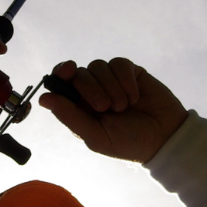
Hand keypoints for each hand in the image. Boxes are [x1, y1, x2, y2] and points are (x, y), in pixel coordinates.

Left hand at [38, 59, 187, 162]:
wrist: (163, 138)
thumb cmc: (127, 143)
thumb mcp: (95, 136)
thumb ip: (69, 116)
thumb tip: (43, 99)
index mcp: (79, 108)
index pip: (61, 83)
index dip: (61, 73)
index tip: (68, 71)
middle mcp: (92, 91)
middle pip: (79, 73)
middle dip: (91, 89)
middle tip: (105, 108)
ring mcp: (111, 81)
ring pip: (99, 66)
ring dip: (110, 87)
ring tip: (124, 107)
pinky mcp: (130, 73)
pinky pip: (119, 64)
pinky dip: (125, 80)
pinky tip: (135, 97)